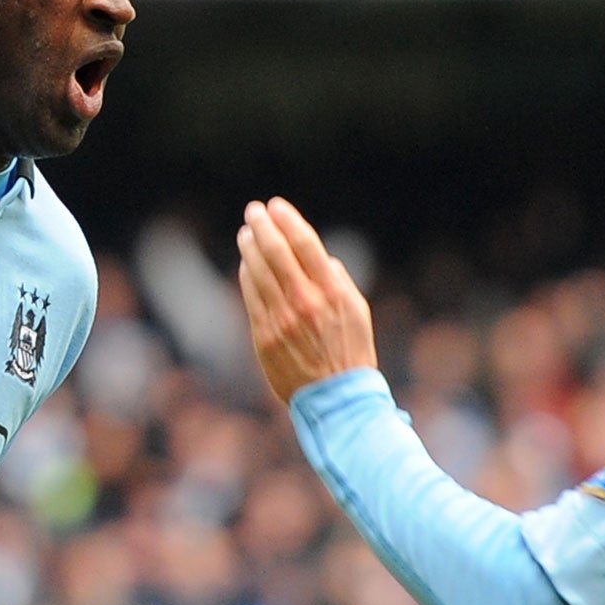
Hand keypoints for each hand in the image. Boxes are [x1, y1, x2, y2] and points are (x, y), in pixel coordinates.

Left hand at [235, 197, 377, 402]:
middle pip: (276, 252)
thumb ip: (338, 281)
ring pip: (258, 272)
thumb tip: (322, 259)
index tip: (276, 205)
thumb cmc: (351, 353)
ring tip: (246, 233)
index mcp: (330, 291)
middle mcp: (304, 301)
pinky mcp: (265, 336)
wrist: (336, 398)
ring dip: (250, 247)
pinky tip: (246, 264)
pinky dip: (247, 276)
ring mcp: (281, 319)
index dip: (287, 219)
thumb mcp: (358, 311)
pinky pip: (251, 297)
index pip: (303, 243)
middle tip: (254, 211)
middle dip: (262, 226)